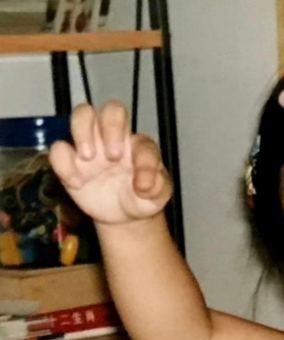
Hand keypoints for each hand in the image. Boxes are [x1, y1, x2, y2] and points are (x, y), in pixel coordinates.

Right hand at [49, 101, 171, 225]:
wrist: (122, 216)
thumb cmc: (142, 198)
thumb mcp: (158, 197)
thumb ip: (158, 187)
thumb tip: (144, 185)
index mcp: (139, 146)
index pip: (143, 141)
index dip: (144, 161)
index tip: (142, 185)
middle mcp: (114, 138)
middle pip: (111, 110)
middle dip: (111, 126)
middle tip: (113, 156)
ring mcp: (90, 145)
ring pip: (81, 114)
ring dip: (82, 131)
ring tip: (88, 157)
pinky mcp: (69, 160)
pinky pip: (57, 148)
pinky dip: (62, 163)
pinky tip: (76, 183)